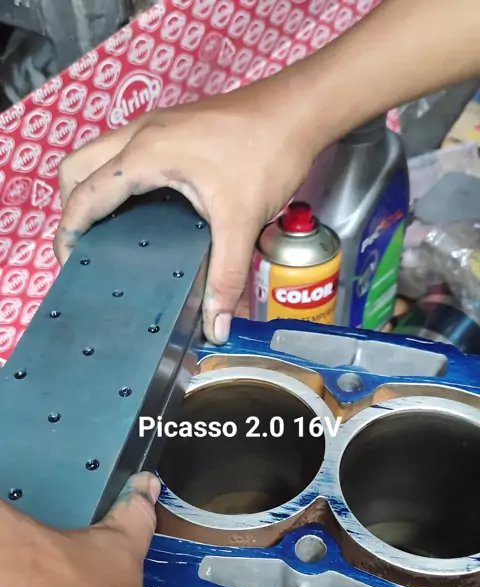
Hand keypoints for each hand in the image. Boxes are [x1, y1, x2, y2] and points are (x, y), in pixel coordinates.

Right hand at [54, 78, 319, 344]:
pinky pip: (123, 152)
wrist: (297, 110)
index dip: (69, 230)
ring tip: (106, 232)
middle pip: (76, 166)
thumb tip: (217, 326)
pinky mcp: (170, 127)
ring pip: (97, 154)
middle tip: (84, 245)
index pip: (86, 194)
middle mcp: (141, 134)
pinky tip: (142, 210)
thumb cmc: (267, 152)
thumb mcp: (241, 221)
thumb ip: (225, 277)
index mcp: (145, 154)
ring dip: (91, 190)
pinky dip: (116, 180)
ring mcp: (154, 125)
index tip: (68, 262)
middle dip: (70, 207)